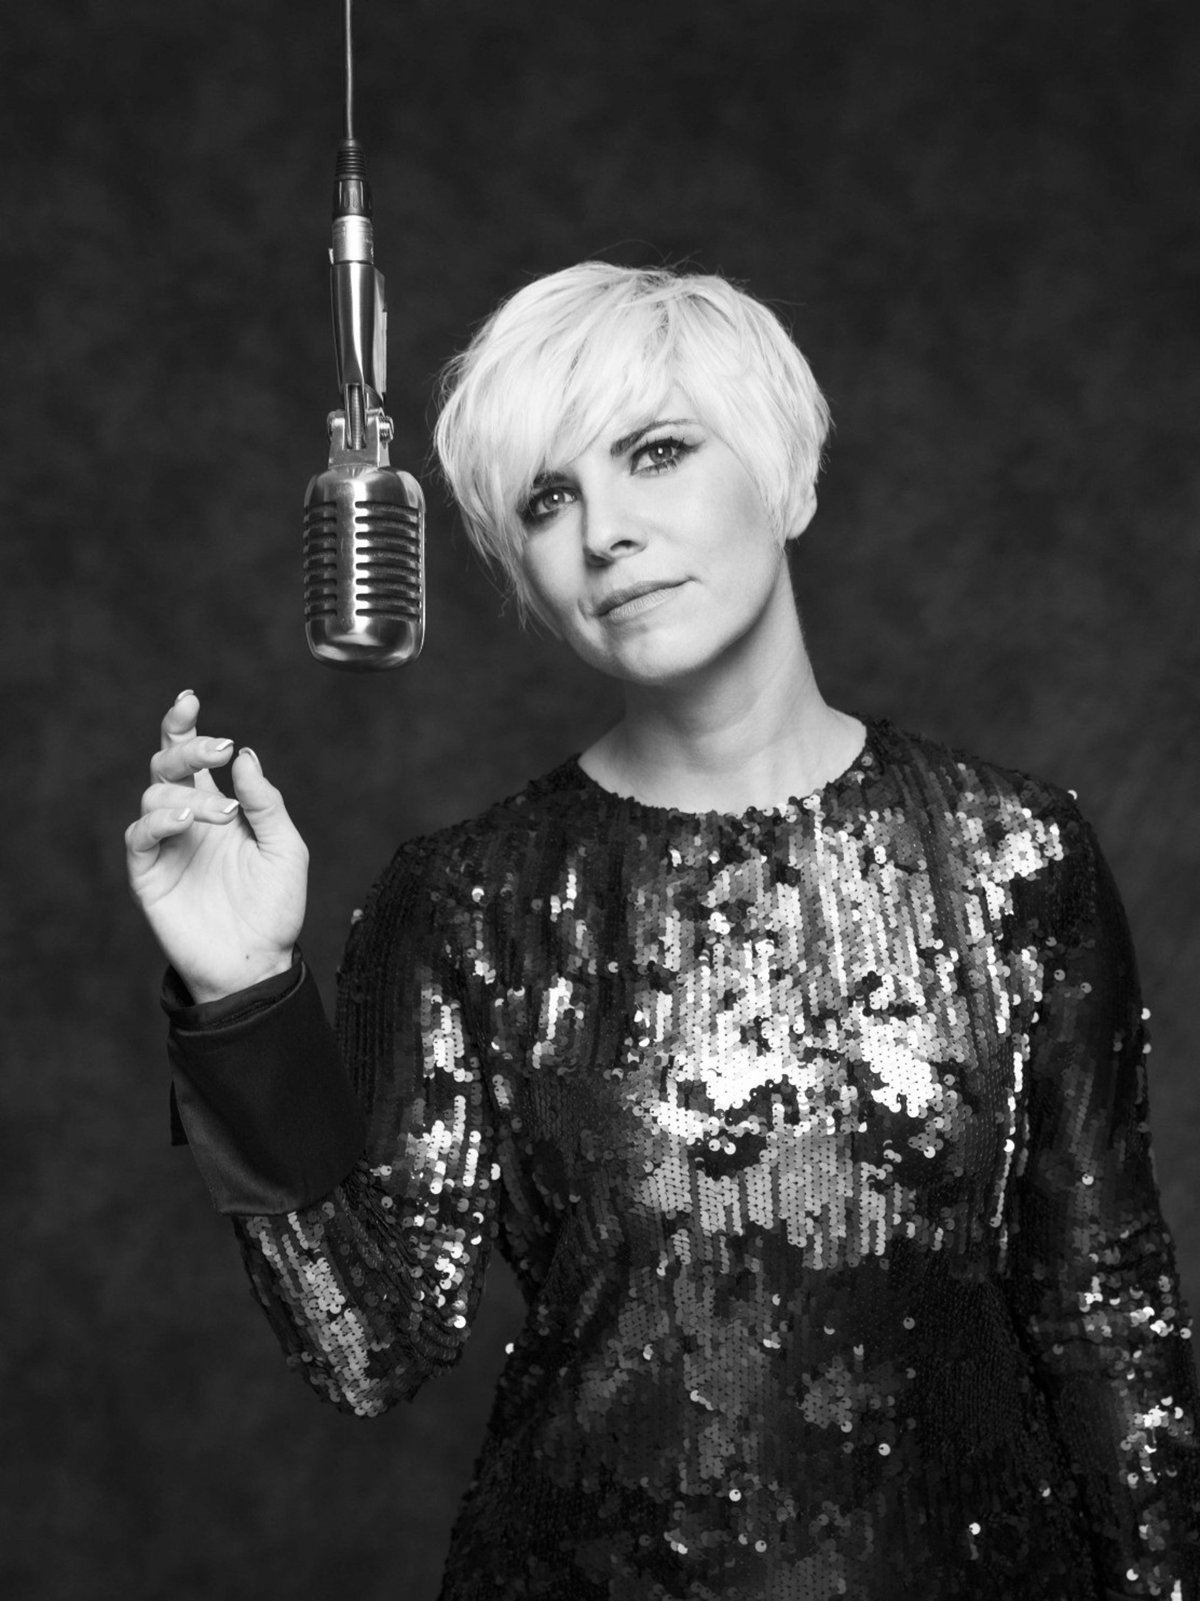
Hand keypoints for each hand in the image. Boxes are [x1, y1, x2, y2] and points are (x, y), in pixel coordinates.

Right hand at [126, 690, 309, 1001]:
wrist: (257, 962)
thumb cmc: (274, 906)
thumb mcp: (285, 848)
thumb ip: (266, 802)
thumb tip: (246, 757)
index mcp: (217, 806)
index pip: (191, 756)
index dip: (182, 725)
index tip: (189, 698)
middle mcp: (187, 820)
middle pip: (166, 765)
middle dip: (187, 746)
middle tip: (219, 749)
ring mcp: (166, 845)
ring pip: (155, 795)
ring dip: (188, 793)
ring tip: (220, 814)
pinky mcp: (148, 874)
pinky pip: (140, 835)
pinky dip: (160, 820)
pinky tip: (188, 822)